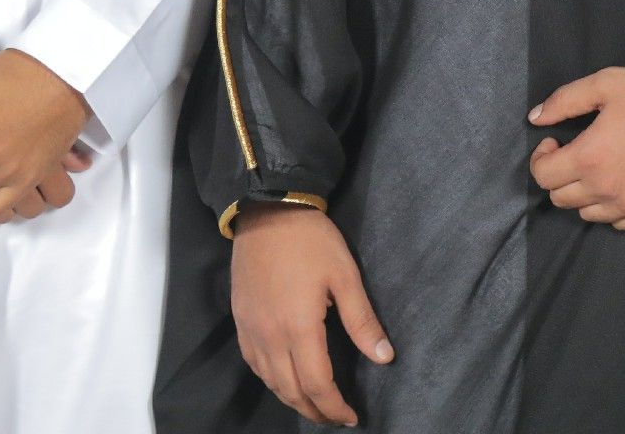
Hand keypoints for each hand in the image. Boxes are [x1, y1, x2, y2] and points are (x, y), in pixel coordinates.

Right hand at [233, 203, 392, 427]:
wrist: (266, 211)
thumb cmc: (311, 240)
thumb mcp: (345, 275)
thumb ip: (362, 321)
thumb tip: (384, 357)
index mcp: (299, 328)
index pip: (317, 384)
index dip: (335, 406)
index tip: (351, 416)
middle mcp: (270, 337)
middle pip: (291, 391)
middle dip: (315, 411)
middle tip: (335, 418)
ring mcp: (251, 330)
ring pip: (270, 382)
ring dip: (293, 400)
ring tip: (314, 406)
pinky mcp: (240, 321)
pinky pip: (254, 364)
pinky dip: (272, 381)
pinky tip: (284, 380)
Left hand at [527, 66, 624, 230]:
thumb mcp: (606, 84)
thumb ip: (564, 101)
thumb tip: (536, 118)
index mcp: (589, 158)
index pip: (543, 175)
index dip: (541, 158)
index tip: (554, 142)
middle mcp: (606, 189)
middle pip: (561, 199)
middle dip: (560, 176)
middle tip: (575, 154)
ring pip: (587, 214)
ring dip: (584, 194)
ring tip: (599, 170)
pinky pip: (618, 222)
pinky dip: (611, 208)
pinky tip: (621, 184)